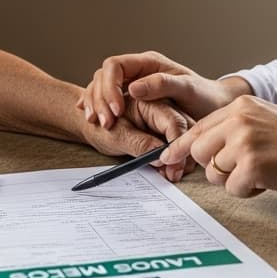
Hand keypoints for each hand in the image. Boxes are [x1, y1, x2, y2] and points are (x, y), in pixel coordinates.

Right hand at [79, 51, 248, 128]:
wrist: (216, 105)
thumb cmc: (205, 96)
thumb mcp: (187, 89)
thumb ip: (162, 85)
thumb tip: (132, 88)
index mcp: (148, 63)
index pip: (115, 66)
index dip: (109, 86)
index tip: (116, 109)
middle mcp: (138, 72)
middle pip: (103, 78)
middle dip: (100, 99)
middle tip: (104, 123)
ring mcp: (133, 85)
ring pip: (101, 88)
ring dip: (95, 105)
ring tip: (97, 124)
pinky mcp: (131, 100)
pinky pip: (106, 100)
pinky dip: (97, 109)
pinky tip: (93, 120)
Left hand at [80, 98, 194, 182]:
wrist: (92, 127)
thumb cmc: (100, 126)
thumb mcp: (116, 136)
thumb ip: (139, 144)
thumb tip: (160, 157)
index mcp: (148, 102)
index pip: (172, 121)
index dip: (176, 144)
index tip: (172, 164)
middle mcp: (161, 109)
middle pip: (184, 130)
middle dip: (181, 153)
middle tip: (173, 174)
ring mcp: (164, 121)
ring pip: (184, 139)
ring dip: (180, 158)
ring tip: (170, 175)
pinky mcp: (163, 133)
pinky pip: (176, 146)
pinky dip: (175, 160)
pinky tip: (168, 172)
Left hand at [159, 96, 276, 198]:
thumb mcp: (264, 119)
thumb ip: (235, 127)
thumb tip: (202, 147)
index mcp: (240, 106)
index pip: (199, 127)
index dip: (181, 146)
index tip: (165, 157)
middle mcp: (238, 120)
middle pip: (198, 150)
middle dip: (212, 166)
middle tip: (237, 170)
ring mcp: (243, 142)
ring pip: (213, 172)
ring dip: (233, 180)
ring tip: (261, 171)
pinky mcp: (251, 165)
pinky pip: (232, 188)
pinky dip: (249, 191)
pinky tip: (268, 180)